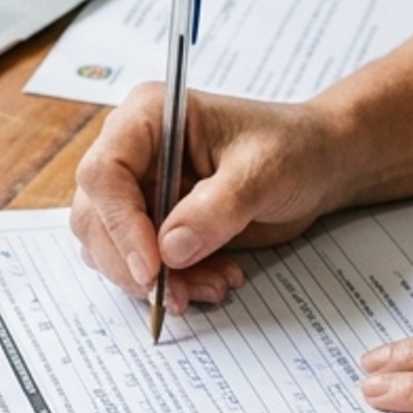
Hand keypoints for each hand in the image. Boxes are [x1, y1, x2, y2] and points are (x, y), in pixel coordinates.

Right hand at [67, 86, 348, 309]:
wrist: (317, 166)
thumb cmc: (292, 148)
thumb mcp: (264, 172)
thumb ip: (217, 208)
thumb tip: (170, 251)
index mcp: (148, 117)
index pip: (104, 172)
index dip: (119, 223)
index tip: (152, 267)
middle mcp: (132, 152)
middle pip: (96, 217)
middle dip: (135, 264)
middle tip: (179, 294)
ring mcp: (139, 191)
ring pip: (112, 249)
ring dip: (158, 280)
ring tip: (215, 283)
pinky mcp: (153, 225)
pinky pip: (140, 266)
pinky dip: (173, 284)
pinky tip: (214, 280)